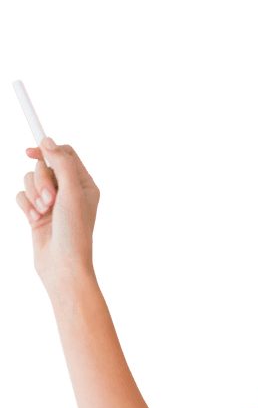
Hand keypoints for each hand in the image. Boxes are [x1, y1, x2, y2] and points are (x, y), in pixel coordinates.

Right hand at [14, 136, 100, 288]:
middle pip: (43, 166)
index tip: (31, 152)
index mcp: (84, 184)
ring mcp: (51, 203)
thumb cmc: (74, 233)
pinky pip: (21, 196)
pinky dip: (25, 205)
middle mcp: (69, 192)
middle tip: (50, 200)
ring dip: (33, 195)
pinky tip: (34, 219)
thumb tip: (47, 140)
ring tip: (43, 213)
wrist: (63, 267)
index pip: (65, 154)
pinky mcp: (37, 213)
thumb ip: (61, 163)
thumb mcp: (72, 193)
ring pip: (30, 180)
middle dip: (41, 181)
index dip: (48, 149)